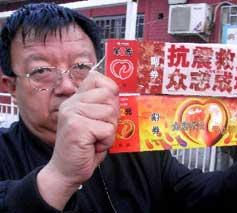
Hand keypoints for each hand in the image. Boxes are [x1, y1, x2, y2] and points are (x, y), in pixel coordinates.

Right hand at [37, 72, 118, 209]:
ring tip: (95, 139)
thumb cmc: (85, 147)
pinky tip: (93, 146)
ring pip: (110, 113)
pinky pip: (107, 129)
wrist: (66, 171)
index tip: (108, 106)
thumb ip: (102, 106)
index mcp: (76, 100)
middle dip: (112, 116)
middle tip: (100, 130)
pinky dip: (106, 141)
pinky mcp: (77, 126)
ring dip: (109, 131)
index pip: (96, 78)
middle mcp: (72, 103)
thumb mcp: (94, 122)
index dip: (109, 89)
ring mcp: (73, 113)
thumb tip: (118, 94)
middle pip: (109, 96)